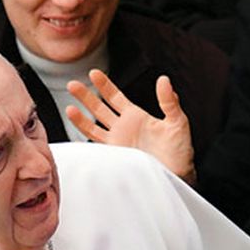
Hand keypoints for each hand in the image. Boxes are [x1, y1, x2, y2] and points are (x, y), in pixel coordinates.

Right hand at [67, 70, 196, 182]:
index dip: (104, 85)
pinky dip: (86, 138)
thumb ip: (169, 102)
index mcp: (137, 117)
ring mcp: (118, 143)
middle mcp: (124, 128)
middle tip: (72, 83)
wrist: (176, 176)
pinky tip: (78, 135)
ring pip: (94, 125)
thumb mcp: (178, 122)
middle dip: (86, 96)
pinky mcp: (115, 156)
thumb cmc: (180, 152)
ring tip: (69, 105)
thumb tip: (164, 79)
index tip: (93, 73)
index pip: (115, 97)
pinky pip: (97, 145)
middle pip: (99, 108)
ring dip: (81, 116)